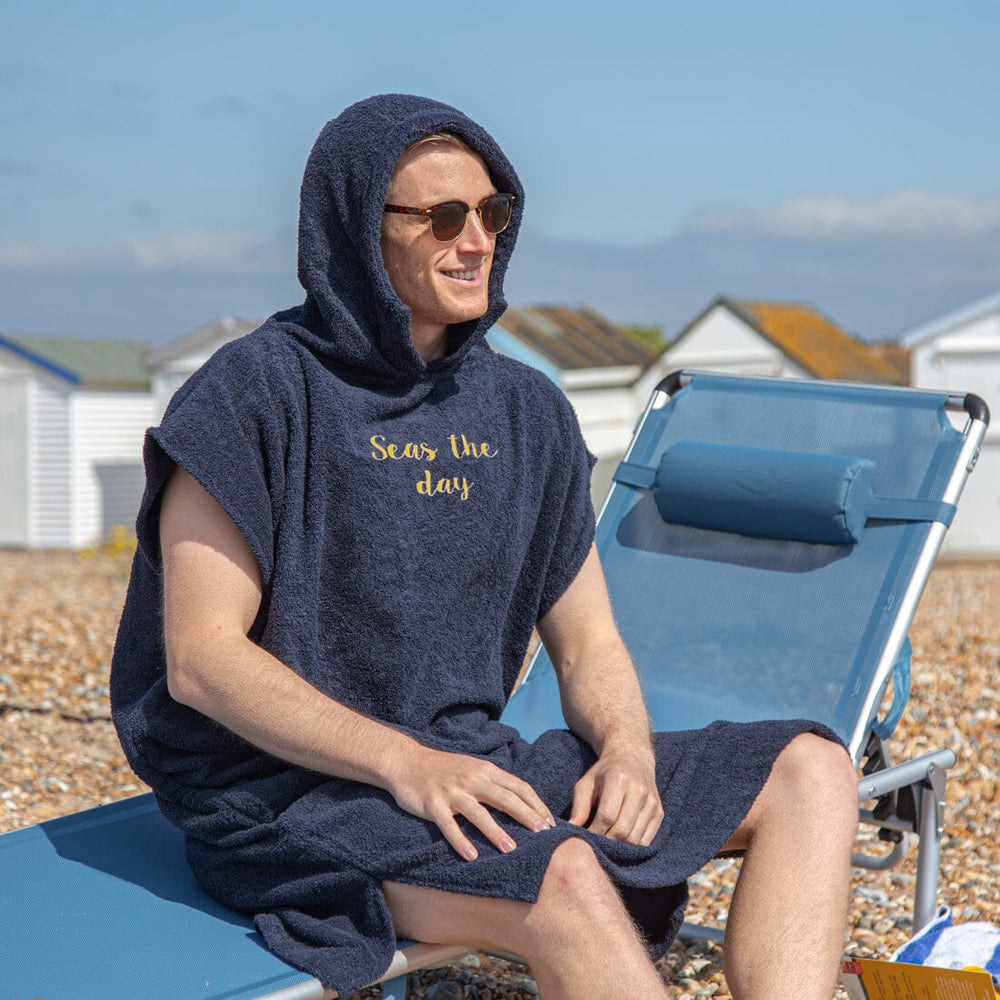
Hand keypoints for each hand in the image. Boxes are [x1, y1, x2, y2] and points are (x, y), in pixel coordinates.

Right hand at [388, 746, 554, 860]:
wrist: (406, 761)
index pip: (518, 786)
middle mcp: (471, 778)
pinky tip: (471, 857)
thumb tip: (521, 802)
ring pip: (478, 813)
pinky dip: (460, 841)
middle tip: (543, 836)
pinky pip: (449, 825)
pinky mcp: (432, 804)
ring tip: (511, 850)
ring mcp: (452, 791)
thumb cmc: (444, 768)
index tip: (550, 823)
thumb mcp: (472, 767)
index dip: (536, 804)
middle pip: (505, 798)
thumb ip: (493, 782)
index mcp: (485, 769)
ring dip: (496, 832)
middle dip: (526, 817)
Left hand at [568, 744, 662, 845]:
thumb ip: (579, 806)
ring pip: (635, 839)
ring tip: (606, 844)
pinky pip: (646, 841)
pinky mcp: (659, 813)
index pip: (607, 816)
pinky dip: (632, 847)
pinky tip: (620, 842)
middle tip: (595, 844)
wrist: (633, 758)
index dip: (594, 832)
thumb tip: (572, 829)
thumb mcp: (586, 782)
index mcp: (619, 779)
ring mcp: (652, 803)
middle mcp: (639, 790)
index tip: (585, 838)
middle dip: (606, 842)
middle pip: (622, 831)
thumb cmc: (604, 772)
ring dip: (619, 847)